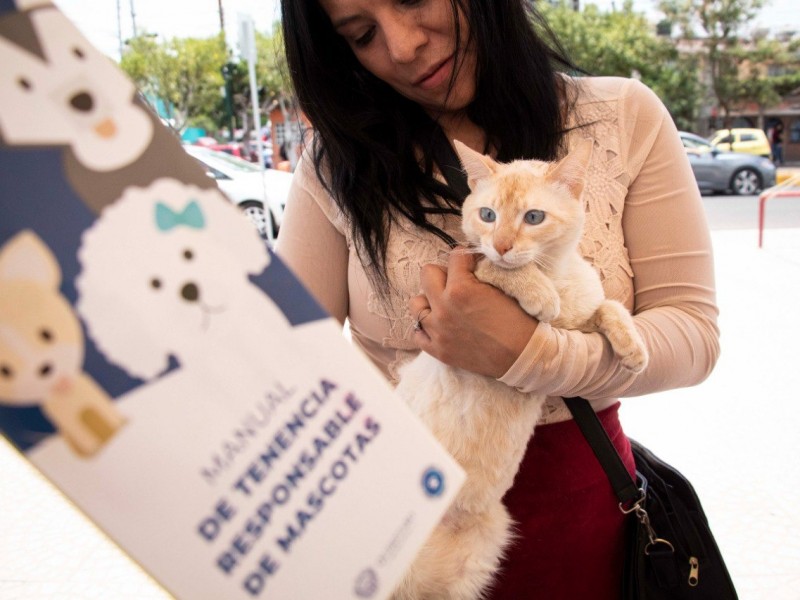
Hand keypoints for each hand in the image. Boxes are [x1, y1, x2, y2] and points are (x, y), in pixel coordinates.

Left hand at [409, 248, 537, 377]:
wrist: (522, 356)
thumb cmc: (518, 321)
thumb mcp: (501, 287)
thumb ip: (480, 273)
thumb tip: (469, 263)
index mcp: (461, 289)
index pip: (454, 257)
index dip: (465, 257)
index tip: (470, 263)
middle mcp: (443, 308)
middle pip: (427, 274)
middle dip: (443, 273)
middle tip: (456, 281)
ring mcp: (437, 331)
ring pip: (416, 303)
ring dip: (430, 300)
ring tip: (444, 304)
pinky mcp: (437, 350)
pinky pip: (417, 333)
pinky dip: (425, 327)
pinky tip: (439, 325)